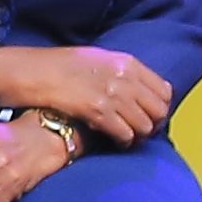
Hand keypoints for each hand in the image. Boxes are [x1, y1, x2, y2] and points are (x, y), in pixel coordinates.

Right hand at [0, 44, 176, 147]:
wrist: (37, 73)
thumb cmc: (63, 66)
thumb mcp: (99, 59)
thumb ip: (123, 72)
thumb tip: (140, 89)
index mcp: (128, 62)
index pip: (164, 90)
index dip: (161, 107)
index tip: (152, 115)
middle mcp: (125, 78)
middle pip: (158, 110)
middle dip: (153, 124)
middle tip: (142, 131)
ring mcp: (113, 95)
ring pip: (144, 126)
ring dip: (138, 136)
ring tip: (129, 139)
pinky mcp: (100, 112)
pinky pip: (125, 134)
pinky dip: (124, 142)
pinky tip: (117, 143)